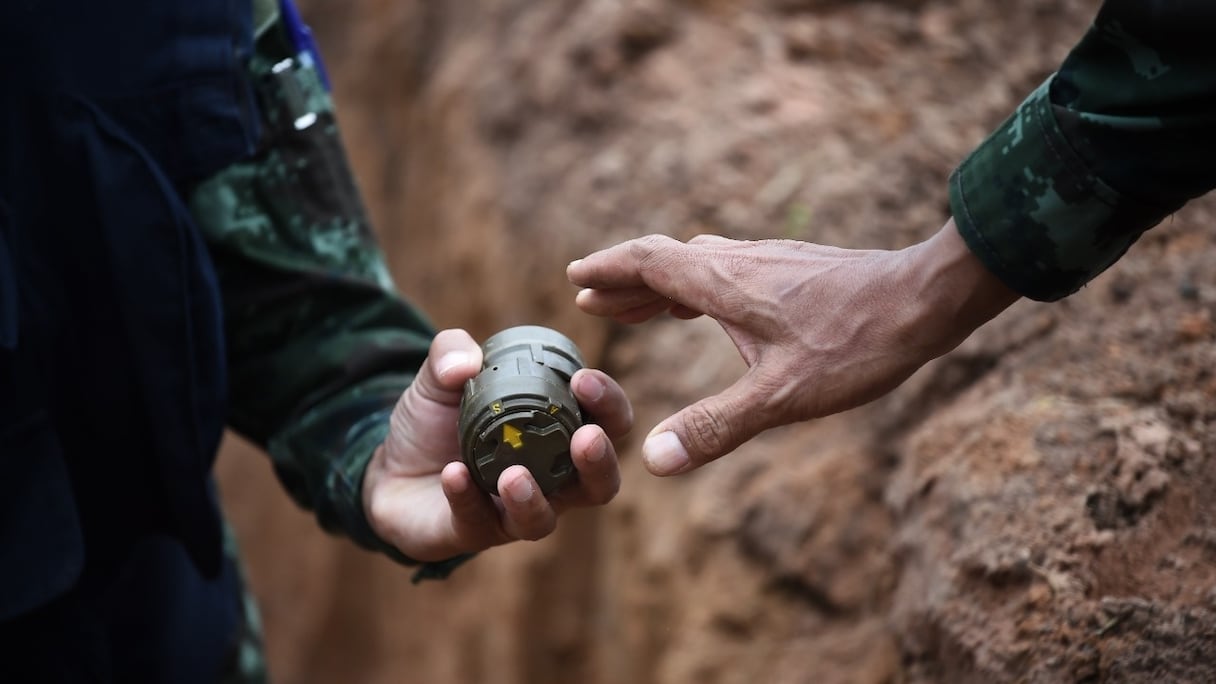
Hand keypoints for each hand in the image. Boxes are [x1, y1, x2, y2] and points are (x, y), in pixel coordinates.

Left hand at [362, 328, 631, 561]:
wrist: (388, 469)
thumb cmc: (435, 422)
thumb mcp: (440, 377)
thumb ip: (450, 353)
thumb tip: (466, 362)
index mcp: (558, 436)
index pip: (606, 424)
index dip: (608, 404)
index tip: (583, 379)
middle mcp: (549, 481)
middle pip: (599, 485)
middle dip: (600, 461)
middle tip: (586, 437)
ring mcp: (514, 512)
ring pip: (544, 520)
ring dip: (534, 499)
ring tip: (514, 474)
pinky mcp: (474, 533)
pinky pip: (478, 523)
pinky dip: (467, 498)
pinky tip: (453, 474)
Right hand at [567, 219, 1017, 475]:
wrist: (926, 299)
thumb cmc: (857, 344)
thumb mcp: (782, 397)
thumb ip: (716, 427)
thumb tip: (653, 459)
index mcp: (724, 283)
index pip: (648, 262)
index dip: (609, 270)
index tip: (576, 277)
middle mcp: (739, 263)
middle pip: (666, 260)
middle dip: (626, 279)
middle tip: (593, 299)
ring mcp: (767, 262)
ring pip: (697, 264)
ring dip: (660, 283)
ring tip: (637, 307)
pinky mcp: (792, 270)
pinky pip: (725, 270)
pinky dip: (696, 286)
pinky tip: (709, 309)